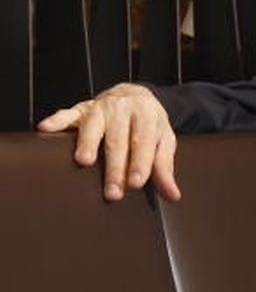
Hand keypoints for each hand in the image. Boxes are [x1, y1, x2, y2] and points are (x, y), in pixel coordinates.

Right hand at [37, 83, 181, 202]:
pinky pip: (68, 112)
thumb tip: (173, 196)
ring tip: (84, 161)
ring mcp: (101, 108)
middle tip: (112, 192)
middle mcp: (124, 110)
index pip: (144, 141)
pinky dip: (57, 120)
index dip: (140, 162)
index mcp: (147, 117)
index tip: (136, 183)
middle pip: (118, 139)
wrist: (136, 95)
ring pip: (94, 125)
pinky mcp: (82, 108)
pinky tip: (46, 128)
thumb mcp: (164, 141)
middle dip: (115, 167)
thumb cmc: (150, 125)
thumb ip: (165, 168)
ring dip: (88, 142)